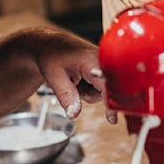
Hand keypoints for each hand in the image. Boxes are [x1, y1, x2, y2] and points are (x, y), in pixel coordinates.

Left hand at [0, 27, 117, 124]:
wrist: (50, 45)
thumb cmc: (52, 57)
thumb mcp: (55, 77)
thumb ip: (66, 96)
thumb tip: (73, 114)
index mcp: (92, 60)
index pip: (107, 85)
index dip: (110, 103)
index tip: (112, 118)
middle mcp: (103, 60)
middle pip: (107, 90)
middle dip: (91, 95)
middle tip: (74, 85)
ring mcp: (104, 64)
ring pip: (104, 91)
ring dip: (90, 92)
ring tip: (75, 81)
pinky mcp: (104, 68)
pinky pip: (102, 87)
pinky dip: (91, 88)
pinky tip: (81, 80)